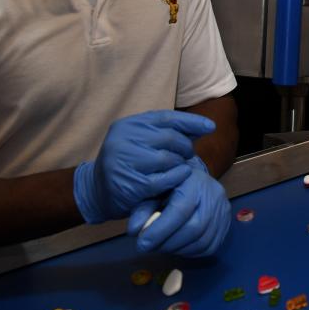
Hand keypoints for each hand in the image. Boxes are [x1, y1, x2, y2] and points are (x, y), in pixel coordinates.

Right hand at [73, 110, 215, 223]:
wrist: (97, 191)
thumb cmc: (129, 163)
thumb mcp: (144, 141)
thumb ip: (170, 133)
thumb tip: (206, 126)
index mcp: (128, 125)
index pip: (167, 118)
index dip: (192, 122)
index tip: (211, 127)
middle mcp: (124, 139)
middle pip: (171, 138)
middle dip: (185, 147)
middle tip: (187, 155)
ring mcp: (125, 162)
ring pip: (168, 158)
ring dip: (181, 163)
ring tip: (180, 167)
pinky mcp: (131, 184)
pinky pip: (165, 179)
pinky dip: (177, 177)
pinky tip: (180, 176)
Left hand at [128, 156, 230, 256]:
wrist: (195, 180)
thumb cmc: (171, 186)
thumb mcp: (154, 191)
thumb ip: (143, 209)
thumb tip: (135, 231)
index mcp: (194, 183)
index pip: (180, 211)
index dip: (160, 230)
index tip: (142, 244)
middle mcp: (213, 196)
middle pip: (194, 229)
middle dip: (168, 243)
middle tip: (151, 247)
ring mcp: (223, 212)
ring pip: (202, 241)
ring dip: (178, 249)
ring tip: (163, 245)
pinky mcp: (226, 225)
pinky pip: (209, 247)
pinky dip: (190, 252)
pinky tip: (178, 246)